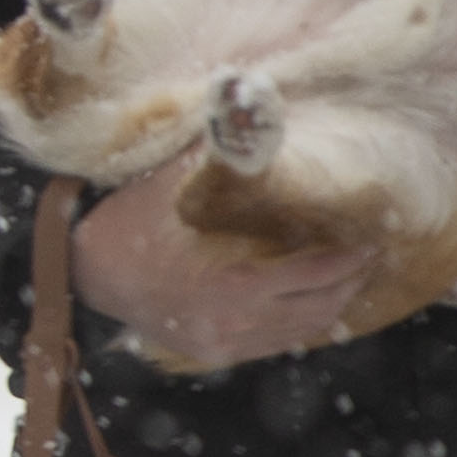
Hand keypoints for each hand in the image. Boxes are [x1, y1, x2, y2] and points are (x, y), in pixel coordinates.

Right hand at [73, 168, 371, 369]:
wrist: (86, 272)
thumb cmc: (133, 224)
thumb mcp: (179, 183)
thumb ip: (227, 155)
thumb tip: (259, 104)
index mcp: (237, 283)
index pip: (315, 275)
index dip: (349, 258)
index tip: (371, 240)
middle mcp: (237, 322)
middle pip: (318, 309)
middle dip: (350, 283)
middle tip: (368, 258)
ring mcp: (226, 342)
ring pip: (300, 332)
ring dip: (331, 306)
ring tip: (349, 280)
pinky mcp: (214, 352)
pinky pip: (274, 344)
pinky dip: (300, 324)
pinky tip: (309, 303)